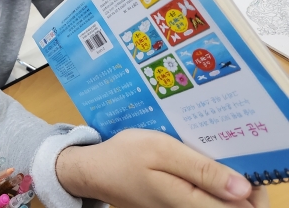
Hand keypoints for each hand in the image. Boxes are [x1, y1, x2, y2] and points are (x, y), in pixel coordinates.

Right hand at [56, 129, 268, 207]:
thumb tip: (243, 188)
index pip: (243, 207)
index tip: (249, 158)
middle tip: (229, 149)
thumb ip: (201, 170)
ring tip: (211, 147)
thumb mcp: (163, 152)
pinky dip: (208, 179)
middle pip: (234, 206)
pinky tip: (197, 156)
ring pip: (218, 200)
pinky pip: (203, 196)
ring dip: (224, 178)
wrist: (94, 170)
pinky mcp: (175, 204)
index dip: (255, 188)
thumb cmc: (126, 156)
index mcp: (191, 202)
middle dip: (241, 180)